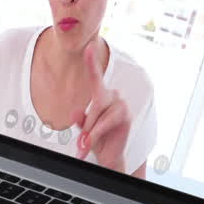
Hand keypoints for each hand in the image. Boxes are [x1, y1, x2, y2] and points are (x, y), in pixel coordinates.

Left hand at [73, 43, 130, 171]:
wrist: (109, 156)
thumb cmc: (97, 139)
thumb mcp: (84, 129)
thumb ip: (80, 120)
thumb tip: (76, 112)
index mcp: (101, 96)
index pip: (95, 77)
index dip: (92, 62)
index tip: (89, 47)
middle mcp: (113, 96)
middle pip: (96, 102)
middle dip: (86, 124)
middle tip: (81, 141)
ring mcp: (121, 105)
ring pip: (99, 114)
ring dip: (90, 132)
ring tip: (88, 143)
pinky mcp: (126, 116)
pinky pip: (105, 122)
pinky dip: (96, 134)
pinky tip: (92, 142)